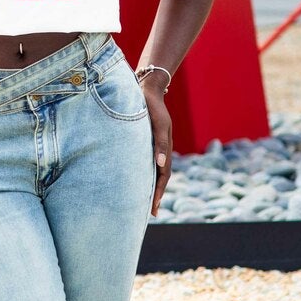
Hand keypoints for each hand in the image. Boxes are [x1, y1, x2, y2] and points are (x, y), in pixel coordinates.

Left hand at [142, 79, 171, 217]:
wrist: (147, 88)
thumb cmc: (152, 106)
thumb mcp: (158, 124)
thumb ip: (160, 143)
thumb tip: (161, 164)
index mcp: (164, 149)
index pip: (162, 176)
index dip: (157, 193)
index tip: (152, 208)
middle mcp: (160, 150)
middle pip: (158, 177)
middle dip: (154, 194)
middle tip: (149, 213)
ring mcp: (153, 145)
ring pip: (152, 170)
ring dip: (148, 185)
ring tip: (142, 201)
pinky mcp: (144, 140)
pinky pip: (144, 161)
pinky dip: (142, 172)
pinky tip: (136, 178)